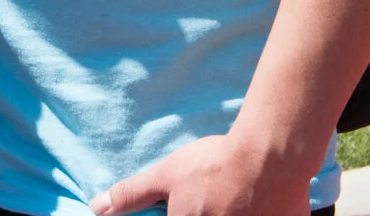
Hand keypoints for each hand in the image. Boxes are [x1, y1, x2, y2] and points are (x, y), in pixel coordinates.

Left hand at [91, 134, 314, 215]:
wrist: (271, 158)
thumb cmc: (215, 165)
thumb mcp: (167, 176)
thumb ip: (132, 195)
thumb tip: (97, 207)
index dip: (181, 210)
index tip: (191, 201)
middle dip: (205, 208)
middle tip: (214, 196)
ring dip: (227, 211)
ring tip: (232, 197)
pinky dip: (252, 212)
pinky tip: (253, 204)